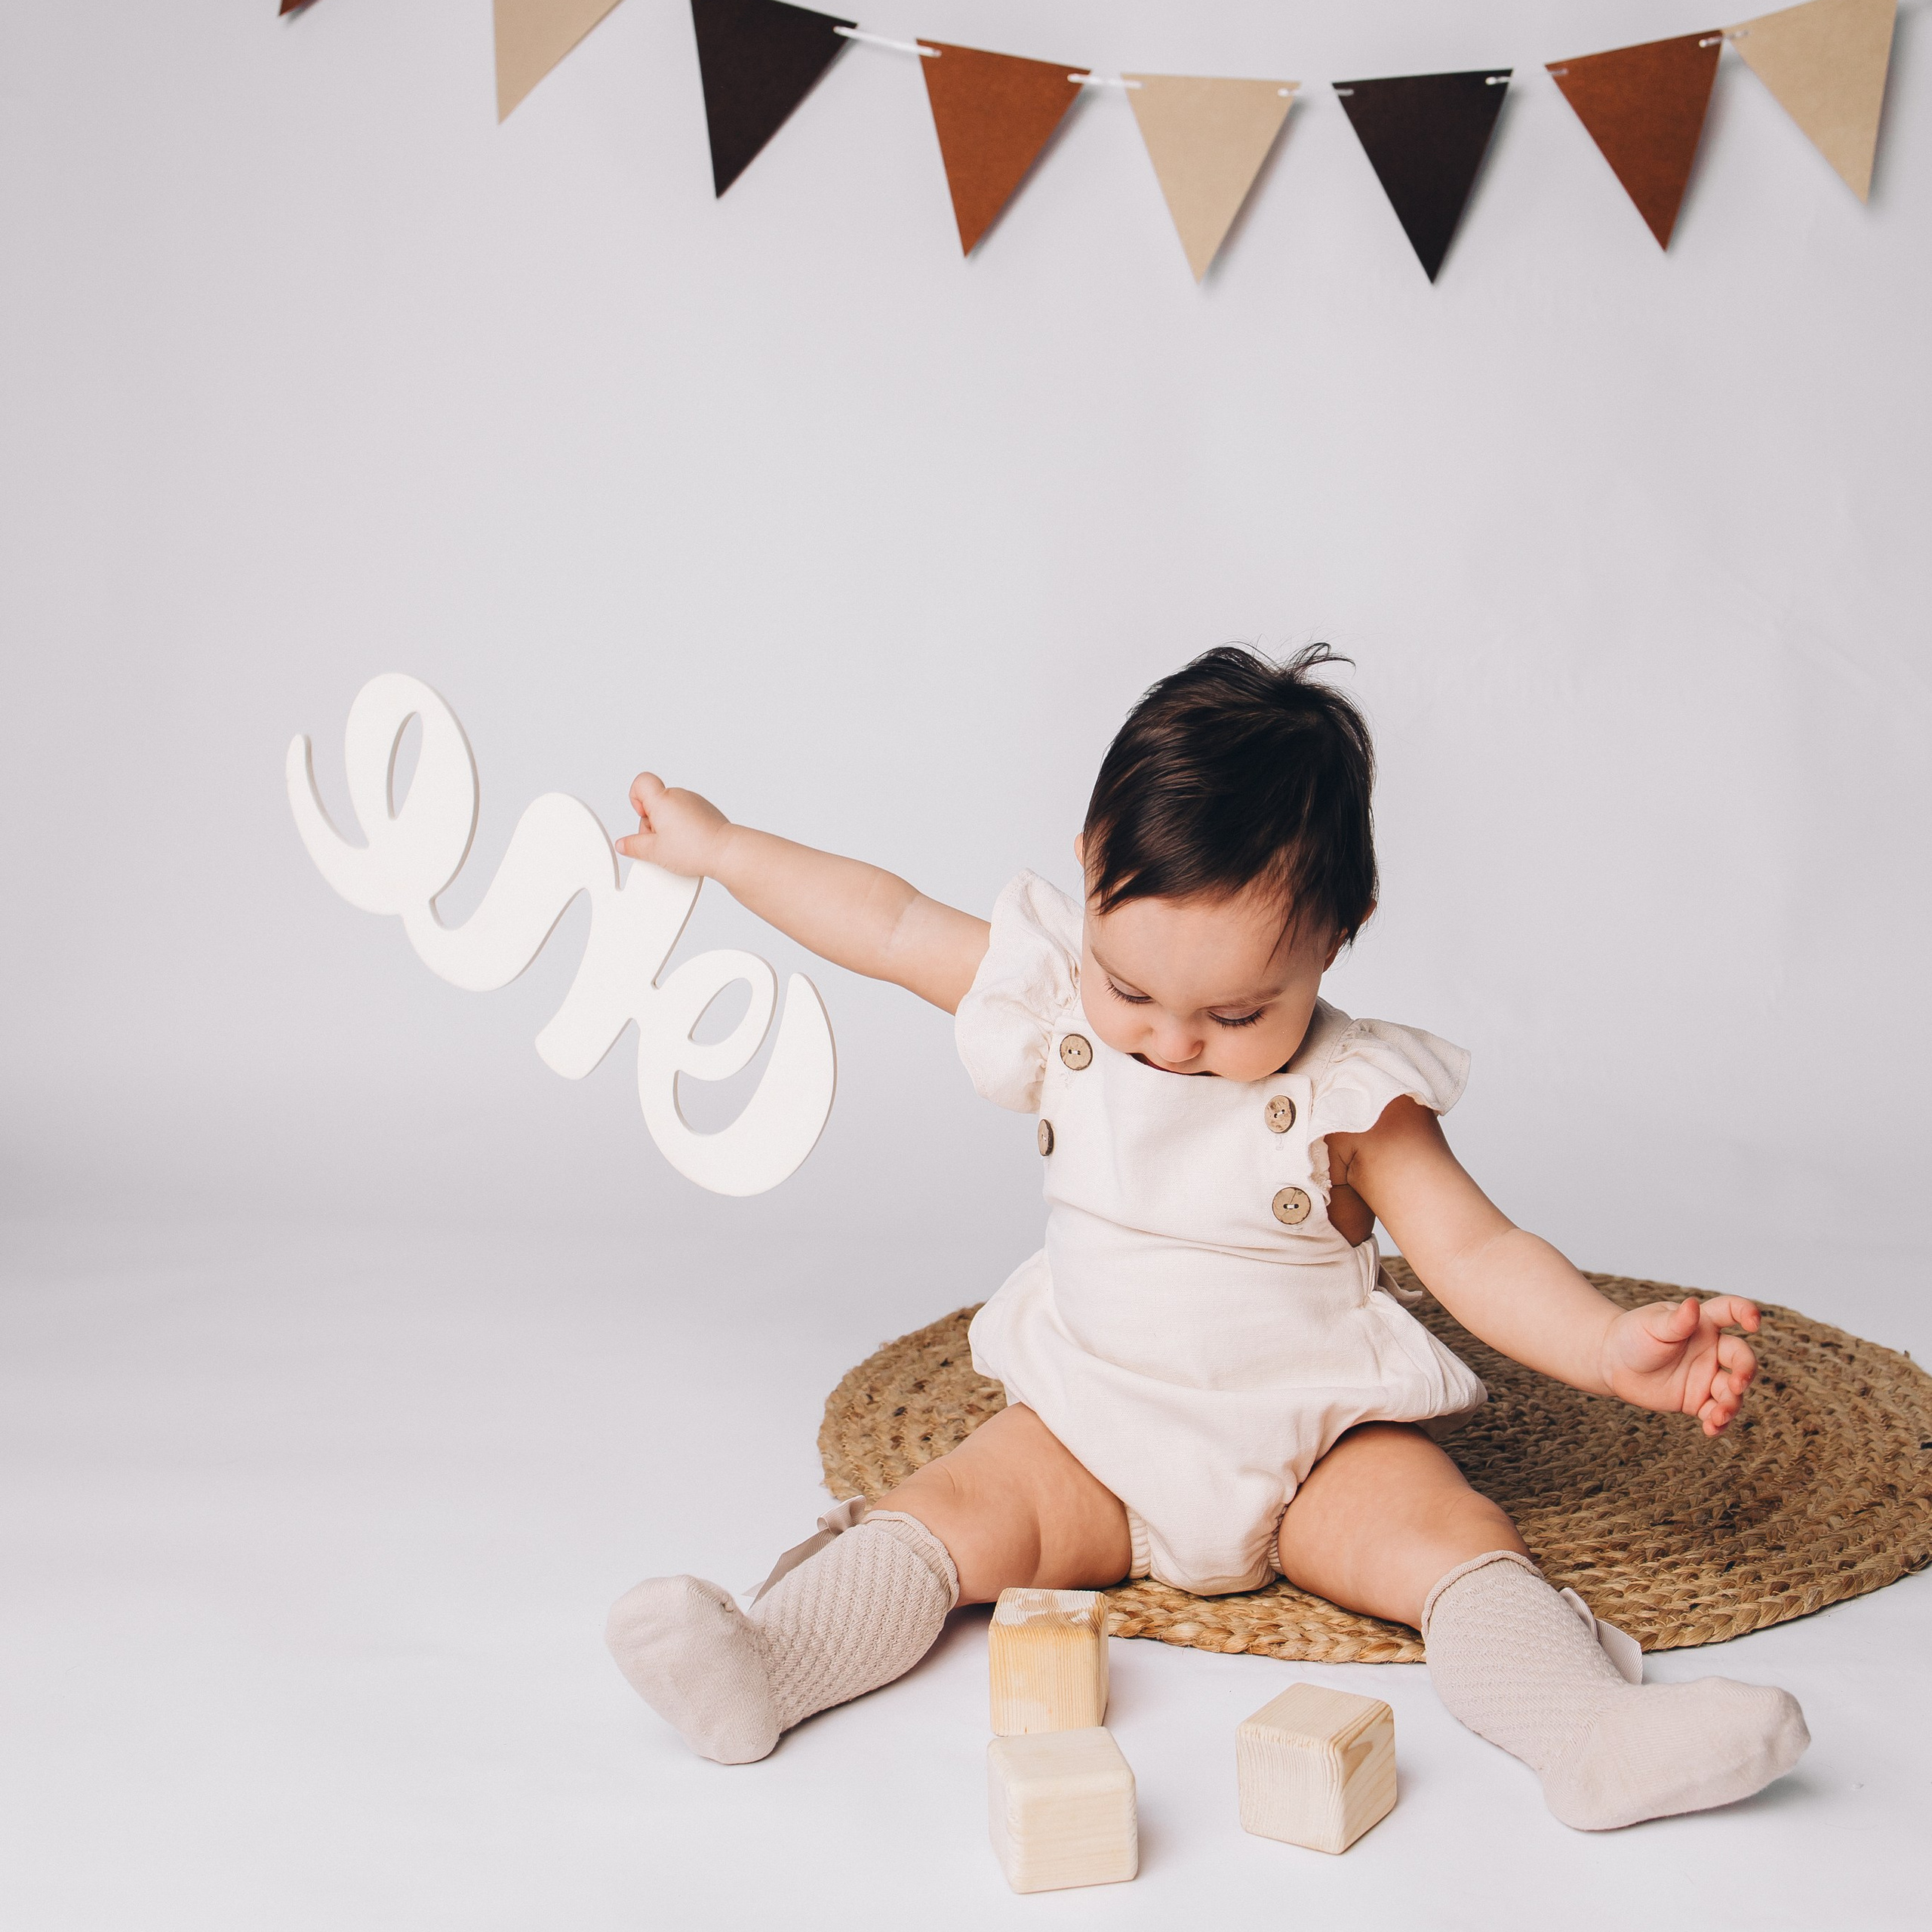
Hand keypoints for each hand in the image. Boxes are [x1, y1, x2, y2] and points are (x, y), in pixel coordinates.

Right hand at [614, 773, 731, 877]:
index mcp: (663, 799)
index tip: (643, 817)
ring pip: (671, 809)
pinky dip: (683, 826)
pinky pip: (686, 814)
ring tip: (677, 845)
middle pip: (655, 802)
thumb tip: (623, 844)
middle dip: (653, 822)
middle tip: (661, 842)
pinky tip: (689, 843)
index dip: (635, 799)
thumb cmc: (694, 849)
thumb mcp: (655, 852)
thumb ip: (634, 846)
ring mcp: (695, 802)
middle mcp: (680, 795)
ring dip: (668, 825)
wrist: (725, 852)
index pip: (641, 782)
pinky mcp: (706, 810)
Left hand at [1599, 1296, 1760, 1435]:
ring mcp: (1706, 1376)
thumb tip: (1692, 1305)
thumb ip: (1676, 1320)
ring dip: (1731, 1404)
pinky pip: (1715, 1413)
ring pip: (1732, 1391)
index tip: (1754, 1323)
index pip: (1731, 1312)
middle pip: (1741, 1358)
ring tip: (1718, 1415)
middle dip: (1746, 1371)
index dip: (1747, 1312)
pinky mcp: (1696, 1400)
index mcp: (1703, 1323)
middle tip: (1737, 1384)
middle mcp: (1711, 1350)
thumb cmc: (1632, 1335)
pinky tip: (1710, 1429)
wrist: (1611, 1361)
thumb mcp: (1651, 1325)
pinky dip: (1717, 1423)